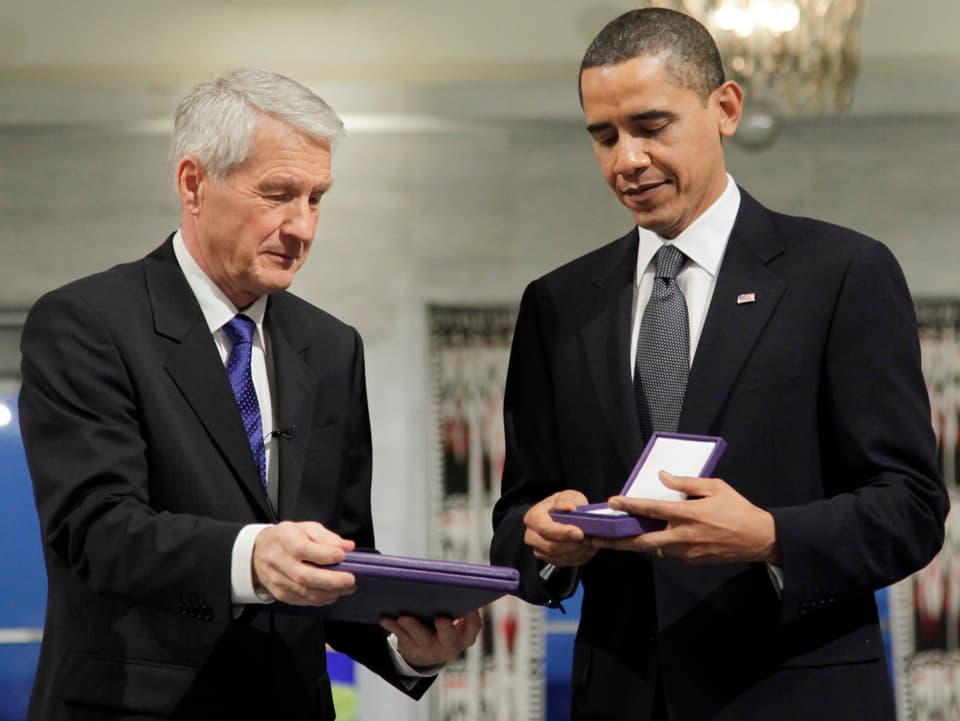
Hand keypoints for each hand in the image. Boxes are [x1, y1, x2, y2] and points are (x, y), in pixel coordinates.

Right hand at [252, 521, 356, 604]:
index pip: (304, 549)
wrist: (260, 551)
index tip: (343, 556)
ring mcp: (278, 579)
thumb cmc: (286, 538)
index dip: (326, 555)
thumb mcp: (307, 528)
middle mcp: (279, 560)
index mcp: (285, 538)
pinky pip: (303, 600)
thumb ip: (328, 537)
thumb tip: (347, 547)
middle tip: (350, 579)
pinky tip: (333, 593)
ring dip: (330, 592)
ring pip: (306, 592)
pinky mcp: (280, 593)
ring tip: (347, 587)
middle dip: (332, 580)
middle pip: (305, 576)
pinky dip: (322, 599)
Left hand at [380, 612, 481, 668]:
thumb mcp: (454, 617)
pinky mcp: (411, 651)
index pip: (473, 628)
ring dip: (411, 627)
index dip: (473, 618)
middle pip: (448, 640)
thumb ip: (454, 603)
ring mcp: (430, 651)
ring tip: (403, 617)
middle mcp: (449, 646)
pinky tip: (385, 618)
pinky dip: (393, 627)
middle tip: (440, 618)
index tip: (470, 606)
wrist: (428, 652)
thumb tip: (450, 577)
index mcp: (464, 636)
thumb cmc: (445, 624)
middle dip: (444, 629)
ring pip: (420, 639)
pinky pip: (401, 638)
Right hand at [523, 490, 597, 567]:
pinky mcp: (550, 560)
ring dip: (580, 551)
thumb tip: (569, 507)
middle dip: (574, 544)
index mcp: (533, 517)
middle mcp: (532, 536)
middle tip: (590, 538)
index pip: (544, 528)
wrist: (564, 515)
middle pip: (551, 547)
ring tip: (592, 541)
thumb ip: (567, 500)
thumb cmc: (564, 504)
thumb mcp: (567, 496)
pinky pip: (567, 563)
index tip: (579, 533)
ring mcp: (540, 550)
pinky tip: (588, 547)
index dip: (562, 532)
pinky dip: (581, 557)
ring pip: (561, 557)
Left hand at [589, 472, 780, 564]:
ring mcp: (686, 552)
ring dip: (633, 544)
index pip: (650, 509)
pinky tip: (647, 539)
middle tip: (596, 539)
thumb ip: (686, 483)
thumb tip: (664, 477)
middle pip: (641, 541)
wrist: (759, 538)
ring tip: (613, 539)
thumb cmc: (737, 509)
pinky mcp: (691, 561)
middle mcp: (682, 536)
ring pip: (653, 548)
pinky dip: (656, 545)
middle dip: (616, 541)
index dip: (629, 505)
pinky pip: (668, 552)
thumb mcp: (715, 487)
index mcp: (687, 515)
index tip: (612, 502)